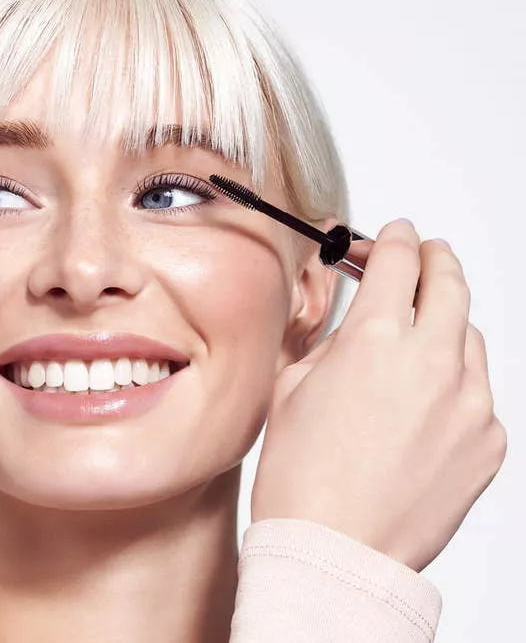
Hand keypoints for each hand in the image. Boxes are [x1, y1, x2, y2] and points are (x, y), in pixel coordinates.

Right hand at [250, 218, 506, 571]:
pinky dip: (456, 381)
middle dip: (434, 259)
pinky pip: (479, 390)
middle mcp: (431, 361)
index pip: (396, 260)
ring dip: (446, 322)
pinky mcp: (490, 440)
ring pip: (470, 334)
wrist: (334, 549)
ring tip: (420, 337)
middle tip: (423, 255)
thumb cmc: (303, 475)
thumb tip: (355, 317)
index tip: (393, 234)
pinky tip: (425, 402)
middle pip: (449, 281)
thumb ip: (333, 339)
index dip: (392, 238)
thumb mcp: (294, 385)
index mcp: (374, 339)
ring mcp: (470, 402)